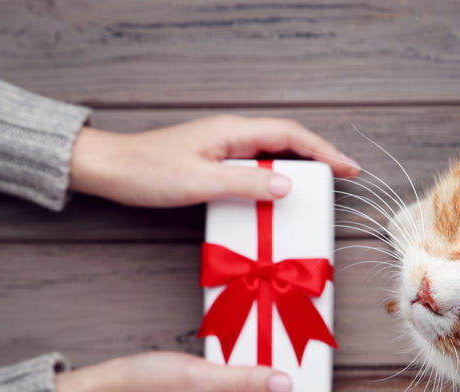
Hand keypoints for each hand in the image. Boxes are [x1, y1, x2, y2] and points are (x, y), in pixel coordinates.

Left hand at [69, 115, 361, 206]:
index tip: (347, 167)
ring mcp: (223, 146)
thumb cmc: (148, 171)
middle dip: (319, 156)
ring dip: (299, 166)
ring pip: (272, 152)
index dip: (323, 150)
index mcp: (232, 131)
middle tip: (344, 175)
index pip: (290, 135)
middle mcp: (231, 134)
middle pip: (287, 140)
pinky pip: (255, 164)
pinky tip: (279, 192)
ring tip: (320, 186)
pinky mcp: (214, 161)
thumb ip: (246, 182)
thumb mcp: (201, 181)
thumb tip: (287, 185)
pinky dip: (275, 175)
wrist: (111, 169)